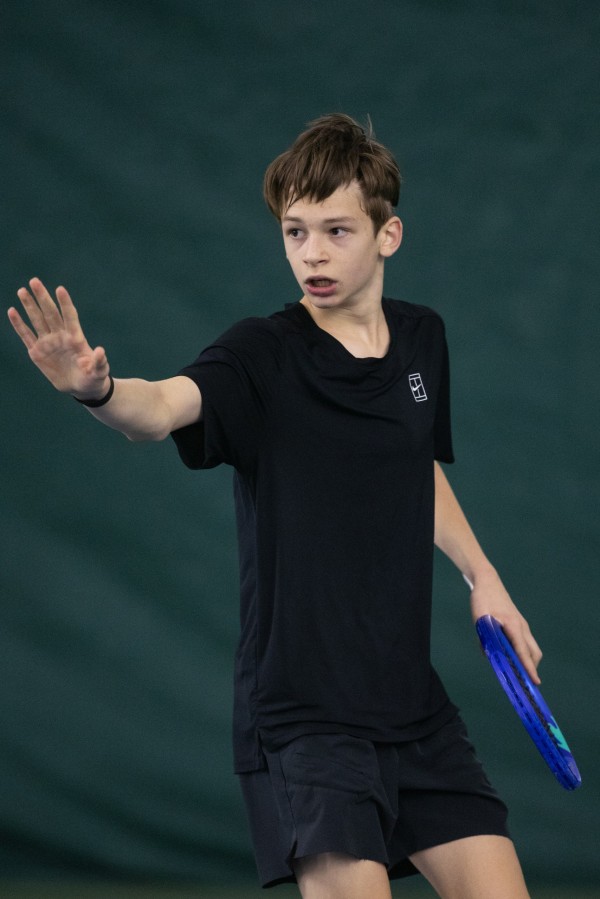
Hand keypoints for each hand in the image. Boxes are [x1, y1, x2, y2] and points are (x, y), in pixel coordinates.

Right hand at [8, 278, 109, 399]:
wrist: (81, 387)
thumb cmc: (93, 377)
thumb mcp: (99, 371)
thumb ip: (99, 362)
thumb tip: (100, 351)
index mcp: (76, 338)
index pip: (70, 316)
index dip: (65, 303)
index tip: (60, 289)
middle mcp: (60, 336)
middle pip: (50, 313)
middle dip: (42, 297)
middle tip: (34, 281)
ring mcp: (48, 343)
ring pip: (37, 320)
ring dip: (30, 306)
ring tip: (22, 290)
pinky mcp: (37, 352)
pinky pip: (26, 335)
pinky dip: (19, 324)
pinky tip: (12, 311)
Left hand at [469, 569, 542, 684]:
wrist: (488, 582)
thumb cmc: (483, 599)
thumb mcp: (480, 620)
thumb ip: (485, 638)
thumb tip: (489, 655)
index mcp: (513, 625)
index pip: (523, 651)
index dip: (528, 667)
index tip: (534, 681)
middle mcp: (522, 627)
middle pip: (533, 652)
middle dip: (531, 668)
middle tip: (524, 682)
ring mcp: (522, 625)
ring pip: (530, 647)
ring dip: (526, 660)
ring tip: (516, 672)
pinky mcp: (518, 624)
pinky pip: (524, 642)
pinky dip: (521, 652)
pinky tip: (508, 656)